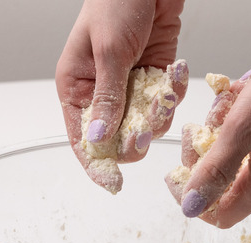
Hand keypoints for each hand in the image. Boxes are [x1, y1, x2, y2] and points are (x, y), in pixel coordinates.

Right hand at [56, 0, 186, 190]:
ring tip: (165, 88)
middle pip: (116, 136)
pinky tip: (175, 68)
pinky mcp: (155, 75)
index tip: (112, 183)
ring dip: (160, 111)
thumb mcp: (110, 50)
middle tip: (147, 125)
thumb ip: (108, 97)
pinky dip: (173, 92)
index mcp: (75, 85)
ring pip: (145, 122)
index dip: (95, 162)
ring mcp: (129, 84)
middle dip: (135, 133)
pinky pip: (165, 102)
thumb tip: (98, 140)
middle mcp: (100, 90)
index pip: (81, 137)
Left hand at [180, 42, 250, 227]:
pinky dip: (241, 131)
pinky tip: (241, 105)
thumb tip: (191, 207)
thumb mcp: (240, 130)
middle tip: (198, 129)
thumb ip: (214, 171)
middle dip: (205, 159)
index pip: (219, 215)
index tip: (178, 172)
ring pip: (238, 165)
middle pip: (226, 188)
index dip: (193, 198)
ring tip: (224, 107)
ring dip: (222, 139)